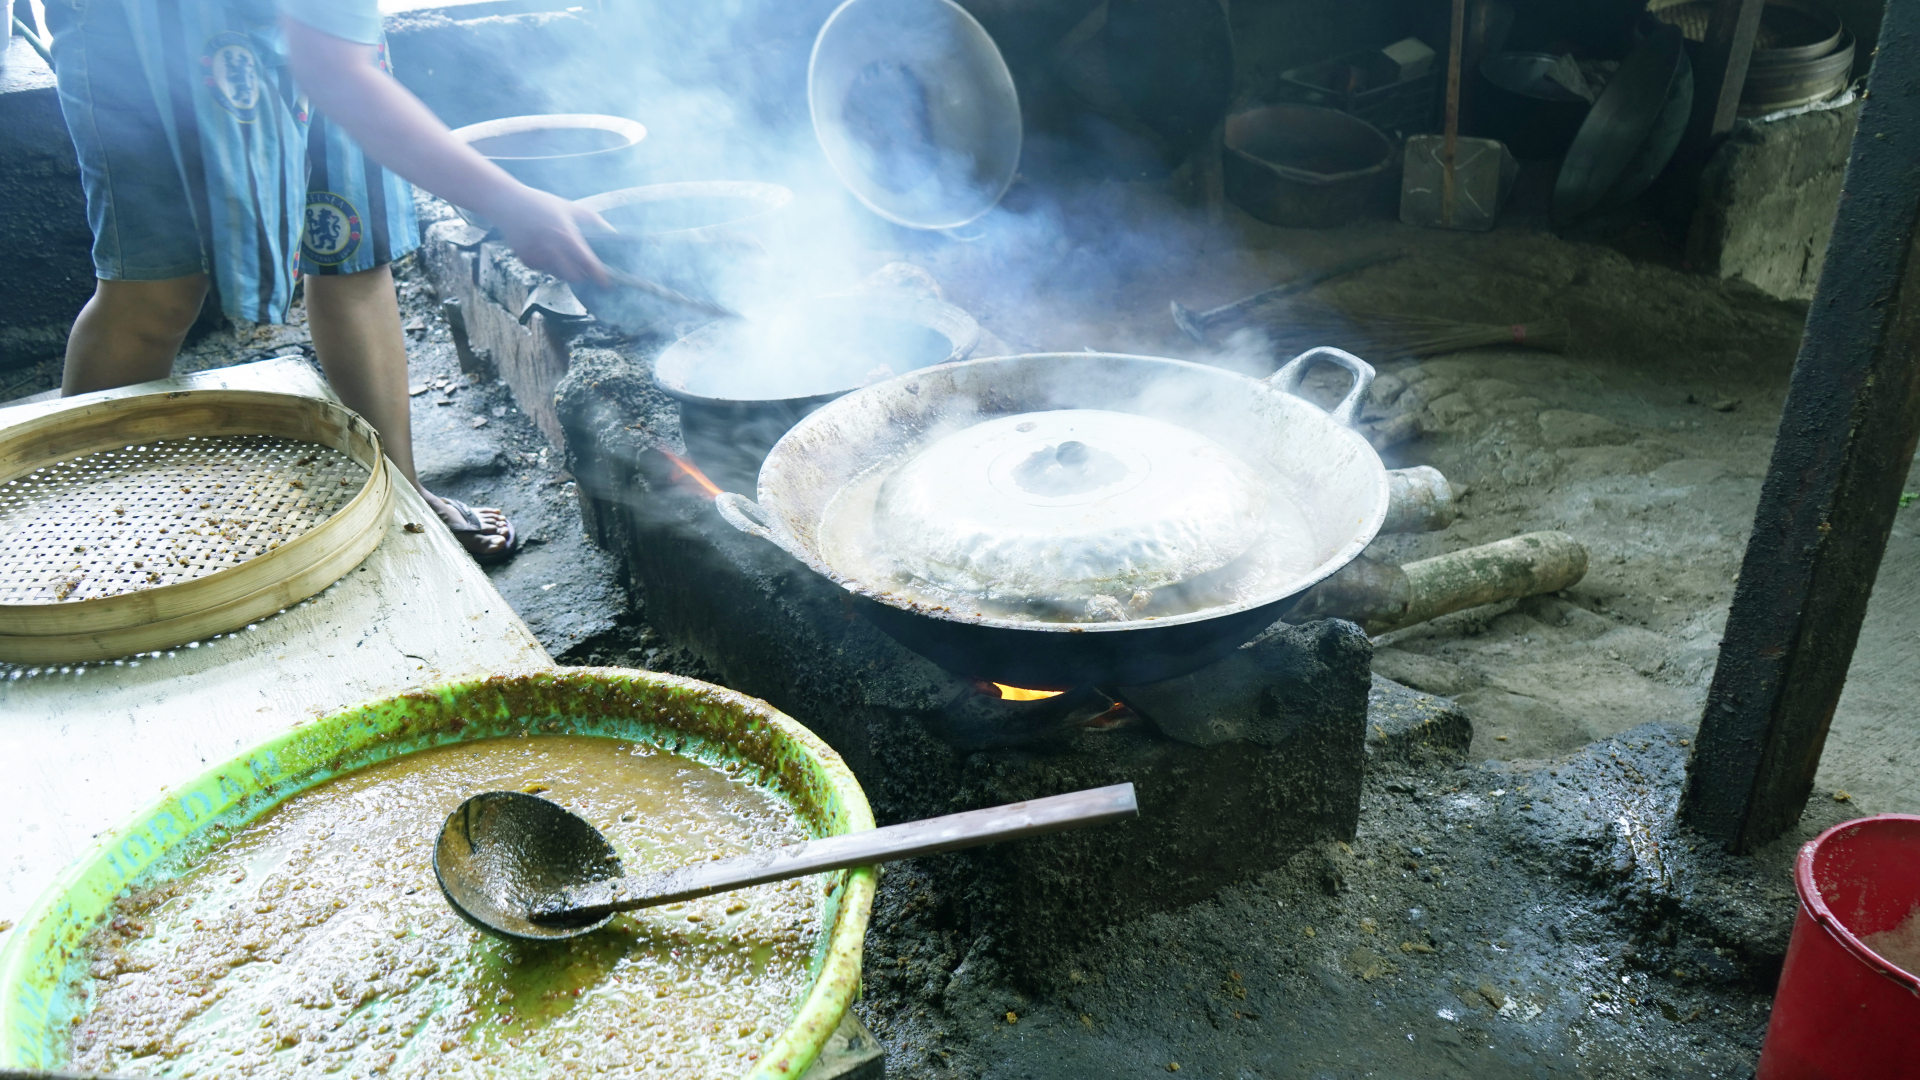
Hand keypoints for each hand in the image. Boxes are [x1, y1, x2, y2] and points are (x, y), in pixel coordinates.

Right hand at [488, 186, 611, 285]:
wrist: (506, 203)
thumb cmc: (541, 203)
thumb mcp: (569, 207)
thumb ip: (592, 220)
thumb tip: (612, 232)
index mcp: (566, 235)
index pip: (588, 263)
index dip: (599, 276)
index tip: (607, 284)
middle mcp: (552, 249)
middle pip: (574, 277)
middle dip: (582, 276)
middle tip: (585, 270)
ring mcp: (537, 257)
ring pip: (559, 275)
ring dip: (565, 270)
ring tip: (562, 253)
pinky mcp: (526, 260)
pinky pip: (544, 269)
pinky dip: (549, 264)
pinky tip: (544, 248)